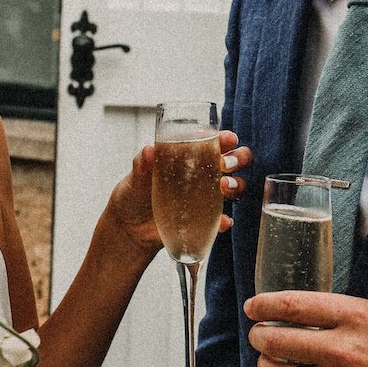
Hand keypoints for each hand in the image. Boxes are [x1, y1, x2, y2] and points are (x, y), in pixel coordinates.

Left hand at [104, 130, 251, 255]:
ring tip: (223, 187)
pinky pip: (221, 220)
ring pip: (235, 187)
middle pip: (235, 161)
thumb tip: (149, 150)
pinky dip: (225, 220)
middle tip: (225, 164)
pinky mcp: (204, 220)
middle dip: (238, 159)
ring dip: (236, 185)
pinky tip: (223, 221)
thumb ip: (142, 164)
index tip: (228, 139)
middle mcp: (203, 175)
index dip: (226, 138)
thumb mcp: (135, 177)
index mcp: (189, 157)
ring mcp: (206, 198)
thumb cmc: (134, 194)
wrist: (129, 228)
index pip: (214, 142)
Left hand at [246, 292, 367, 366]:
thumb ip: (344, 314)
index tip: (254, 308)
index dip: (265, 306)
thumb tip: (307, 316)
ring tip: (272, 362)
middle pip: (278, 342)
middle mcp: (345, 350)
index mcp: (356, 316)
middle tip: (260, 336)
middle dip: (261, 338)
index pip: (293, 307)